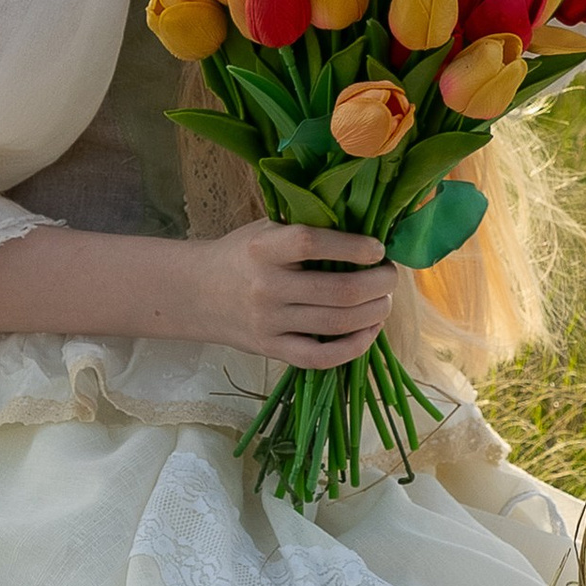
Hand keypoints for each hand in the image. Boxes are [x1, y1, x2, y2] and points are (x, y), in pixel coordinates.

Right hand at [193, 218, 394, 370]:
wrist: (196, 294)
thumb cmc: (241, 255)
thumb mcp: (265, 229)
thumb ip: (305, 228)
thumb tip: (366, 227)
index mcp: (262, 248)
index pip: (312, 243)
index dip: (353, 246)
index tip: (378, 248)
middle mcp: (266, 287)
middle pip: (338, 291)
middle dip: (379, 284)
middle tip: (390, 276)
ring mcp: (269, 323)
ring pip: (337, 324)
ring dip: (375, 312)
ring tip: (385, 300)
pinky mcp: (272, 350)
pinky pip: (321, 357)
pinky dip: (354, 347)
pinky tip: (369, 331)